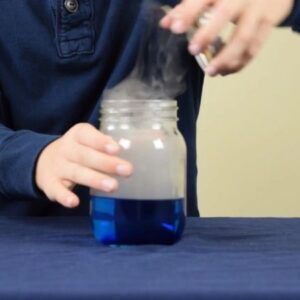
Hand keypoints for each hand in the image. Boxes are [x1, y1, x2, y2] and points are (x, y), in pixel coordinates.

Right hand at [35, 123, 132, 207]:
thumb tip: (127, 148)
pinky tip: (74, 202)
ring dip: (95, 180)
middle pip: (85, 155)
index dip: (101, 142)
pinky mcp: (50, 184)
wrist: (43, 161)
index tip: (116, 149)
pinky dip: (64, 197)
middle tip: (127, 170)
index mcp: (77, 135)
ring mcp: (58, 167)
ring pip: (76, 173)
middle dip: (106, 163)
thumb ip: (105, 144)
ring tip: (113, 186)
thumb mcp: (88, 141)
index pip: (87, 135)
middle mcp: (66, 149)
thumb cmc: (78, 150)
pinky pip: (57, 190)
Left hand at [160, 0, 293, 75]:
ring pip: (243, 37)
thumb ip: (188, 8)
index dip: (188, 13)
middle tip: (193, 51)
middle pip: (224, 15)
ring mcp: (258, 10)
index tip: (175, 28)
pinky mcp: (269, 22)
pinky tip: (226, 71)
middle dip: (208, 34)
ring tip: (210, 72)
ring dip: (226, 58)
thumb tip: (165, 24)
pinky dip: (240, 63)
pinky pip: (255, 47)